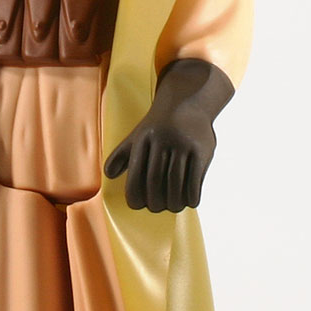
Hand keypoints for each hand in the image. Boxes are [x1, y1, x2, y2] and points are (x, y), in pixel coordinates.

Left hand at [104, 59, 233, 212]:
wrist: (189, 102)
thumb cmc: (159, 126)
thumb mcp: (138, 135)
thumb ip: (122, 154)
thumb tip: (108, 174)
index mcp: (144, 139)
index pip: (136, 173)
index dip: (135, 194)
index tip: (137, 205)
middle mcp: (163, 141)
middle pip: (155, 181)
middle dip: (154, 201)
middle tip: (156, 208)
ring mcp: (183, 145)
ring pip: (176, 183)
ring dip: (173, 202)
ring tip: (172, 207)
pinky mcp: (202, 150)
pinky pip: (195, 180)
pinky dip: (191, 196)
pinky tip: (189, 202)